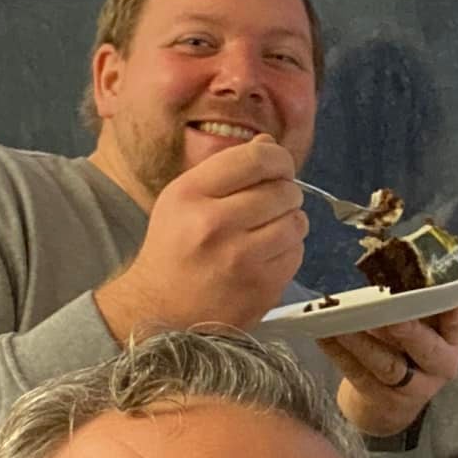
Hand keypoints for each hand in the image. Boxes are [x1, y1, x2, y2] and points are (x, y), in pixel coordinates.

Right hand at [94, 136, 306, 336]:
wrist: (160, 311)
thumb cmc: (174, 250)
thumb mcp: (183, 199)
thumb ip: (226, 170)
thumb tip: (270, 146)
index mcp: (190, 194)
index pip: (255, 159)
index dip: (278, 158)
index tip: (279, 167)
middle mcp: (214, 224)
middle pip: (281, 190)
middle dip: (285, 192)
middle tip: (273, 203)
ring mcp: (240, 259)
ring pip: (295, 221)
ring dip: (290, 221)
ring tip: (270, 229)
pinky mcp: (261, 287)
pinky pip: (297, 252)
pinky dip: (289, 249)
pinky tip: (267, 254)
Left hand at [322, 307, 457, 437]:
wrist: (391, 400)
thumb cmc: (406, 348)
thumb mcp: (421, 327)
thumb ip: (416, 303)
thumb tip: (394, 265)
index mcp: (451, 342)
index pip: (457, 324)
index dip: (453, 313)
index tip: (443, 297)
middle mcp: (438, 366)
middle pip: (426, 349)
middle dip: (409, 331)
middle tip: (391, 315)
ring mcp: (411, 388)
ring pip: (388, 365)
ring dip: (363, 341)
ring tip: (342, 322)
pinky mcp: (381, 398)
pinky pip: (358, 374)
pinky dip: (339, 353)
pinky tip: (324, 336)